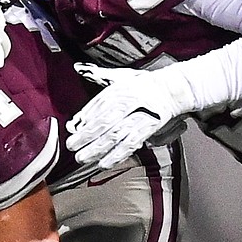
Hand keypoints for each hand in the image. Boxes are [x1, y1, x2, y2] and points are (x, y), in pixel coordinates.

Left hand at [66, 63, 195, 168]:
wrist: (171, 89)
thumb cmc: (141, 85)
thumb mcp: (119, 78)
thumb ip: (98, 82)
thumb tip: (79, 79)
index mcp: (117, 90)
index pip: (95, 106)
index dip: (82, 119)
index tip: (70, 129)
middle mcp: (127, 102)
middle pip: (102, 122)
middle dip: (85, 136)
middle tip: (71, 146)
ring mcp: (138, 116)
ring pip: (115, 135)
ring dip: (97, 149)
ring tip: (83, 157)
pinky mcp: (149, 128)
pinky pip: (131, 144)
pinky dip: (117, 155)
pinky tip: (105, 163)